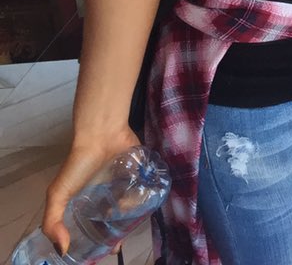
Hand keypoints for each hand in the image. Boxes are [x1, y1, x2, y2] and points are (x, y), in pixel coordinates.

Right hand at [42, 125, 139, 255]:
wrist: (101, 134)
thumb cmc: (78, 164)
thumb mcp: (59, 193)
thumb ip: (52, 221)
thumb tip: (62, 249)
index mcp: (88, 204)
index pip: (95, 229)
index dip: (100, 243)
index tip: (108, 251)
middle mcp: (107, 197)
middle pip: (116, 223)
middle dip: (117, 235)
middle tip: (119, 243)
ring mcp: (125, 186)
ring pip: (132, 210)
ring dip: (132, 219)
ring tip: (129, 222)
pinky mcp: (140, 175)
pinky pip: (146, 192)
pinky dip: (145, 200)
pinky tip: (141, 206)